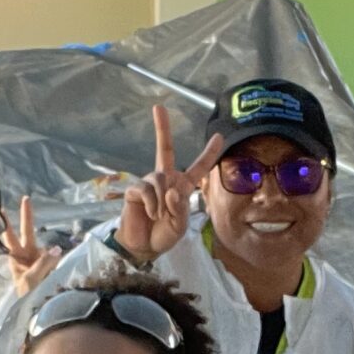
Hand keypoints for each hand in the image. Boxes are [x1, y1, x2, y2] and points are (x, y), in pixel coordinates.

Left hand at [2, 194, 60, 293]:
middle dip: (27, 216)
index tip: (0, 208)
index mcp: (17, 257)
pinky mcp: (51, 264)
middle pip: (27, 231)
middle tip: (26, 198)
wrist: (36, 310)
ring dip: (49, 257)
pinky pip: (56, 259)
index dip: (6, 223)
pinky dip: (57, 264)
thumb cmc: (27, 295)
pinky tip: (54, 276)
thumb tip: (57, 248)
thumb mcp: (32, 279)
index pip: (9, 237)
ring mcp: (39, 259)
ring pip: (47, 250)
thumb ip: (43, 263)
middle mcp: (27, 254)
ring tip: (46, 276)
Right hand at [115, 105, 227, 262]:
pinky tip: (151, 214)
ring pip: (159, 178)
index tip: (219, 136)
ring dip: (162, 201)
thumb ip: (180, 209)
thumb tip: (170, 190)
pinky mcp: (135, 190)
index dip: (209, 153)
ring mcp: (150, 183)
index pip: (199, 167)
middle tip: (158, 106)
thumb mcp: (180, 225)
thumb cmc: (164, 235)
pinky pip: (146, 189)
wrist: (144, 247)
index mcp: (182, 186)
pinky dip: (152, 204)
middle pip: (165, 148)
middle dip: (162, 127)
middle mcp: (166, 179)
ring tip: (159, 216)